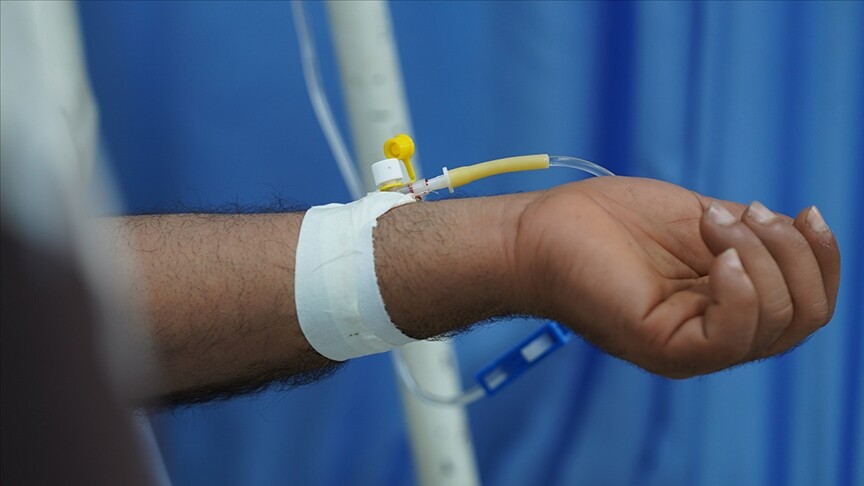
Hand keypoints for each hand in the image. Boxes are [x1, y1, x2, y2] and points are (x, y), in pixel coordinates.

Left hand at [512, 177, 839, 377]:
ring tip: (712, 223)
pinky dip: (743, 290)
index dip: (823, 258)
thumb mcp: (702, 220)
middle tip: (741, 212)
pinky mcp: (665, 348)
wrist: (545, 230)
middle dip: (794, 253)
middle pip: (805, 316)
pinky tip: (720, 258)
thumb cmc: (611, 222)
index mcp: (728, 307)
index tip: (804, 210)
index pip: (808, 304)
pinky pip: (734, 337)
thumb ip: (752, 236)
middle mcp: (716, 335)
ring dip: (761, 256)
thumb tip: (801, 232)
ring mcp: (692, 348)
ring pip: (778, 322)